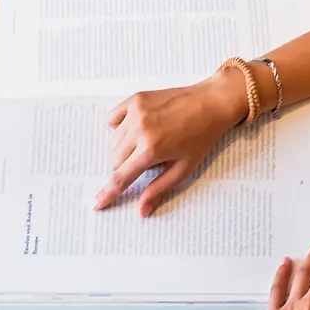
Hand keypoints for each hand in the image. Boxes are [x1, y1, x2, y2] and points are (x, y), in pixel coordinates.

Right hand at [94, 73, 245, 215]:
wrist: (212, 102)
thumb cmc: (201, 137)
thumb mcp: (184, 168)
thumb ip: (159, 188)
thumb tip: (141, 210)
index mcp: (152, 149)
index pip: (121, 177)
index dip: (108, 193)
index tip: (97, 203)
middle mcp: (140, 129)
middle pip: (114, 160)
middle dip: (124, 167)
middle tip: (144, 163)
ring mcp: (136, 112)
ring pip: (113, 141)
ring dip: (123, 149)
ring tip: (148, 143)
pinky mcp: (136, 99)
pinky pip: (113, 118)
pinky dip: (120, 128)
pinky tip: (137, 129)